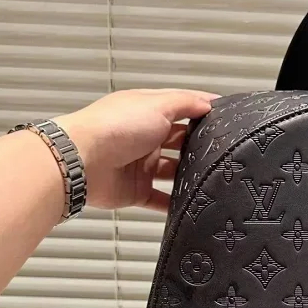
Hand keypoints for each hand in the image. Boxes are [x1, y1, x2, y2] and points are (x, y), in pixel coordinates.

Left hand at [55, 88, 218, 211]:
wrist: (82, 162)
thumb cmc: (114, 127)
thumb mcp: (157, 104)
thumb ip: (185, 103)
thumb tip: (207, 103)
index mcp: (147, 112)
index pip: (180, 109)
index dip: (201, 110)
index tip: (225, 116)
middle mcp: (144, 137)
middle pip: (178, 142)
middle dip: (197, 146)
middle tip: (220, 151)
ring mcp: (140, 165)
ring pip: (172, 172)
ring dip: (188, 175)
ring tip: (209, 177)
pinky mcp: (136, 190)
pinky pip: (159, 200)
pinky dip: (174, 204)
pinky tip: (191, 204)